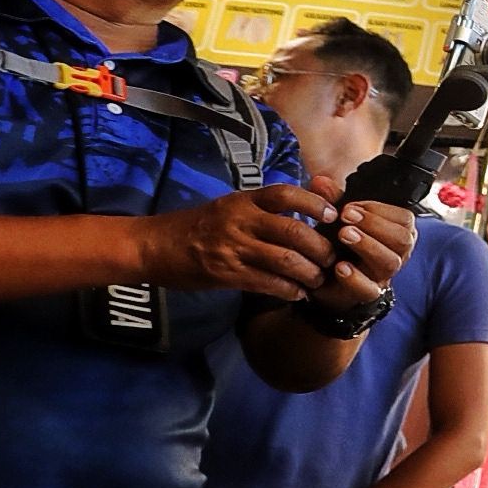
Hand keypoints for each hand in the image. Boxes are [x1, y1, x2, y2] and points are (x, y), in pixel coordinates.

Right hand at [133, 182, 338, 299]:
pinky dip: (289, 290)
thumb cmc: (196, 226)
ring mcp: (233, 248)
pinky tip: (298, 293)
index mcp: (242, 200)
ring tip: (318, 279)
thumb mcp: (228, 206)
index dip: (314, 203)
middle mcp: (240, 220)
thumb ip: (261, 208)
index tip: (333, 215)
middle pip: (293, 231)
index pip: (285, 194)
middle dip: (320, 247)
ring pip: (285, 260)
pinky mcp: (226, 274)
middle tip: (332, 258)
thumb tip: (303, 210)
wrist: (154, 246)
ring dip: (309, 272)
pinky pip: (267, 283)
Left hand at [306, 173, 416, 308]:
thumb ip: (332, 200)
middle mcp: (396, 253)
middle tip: (346, 217)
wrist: (326, 281)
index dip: (379, 210)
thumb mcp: (338, 219)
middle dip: (374, 224)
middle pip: (403, 238)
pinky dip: (355, 277)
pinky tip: (340, 266)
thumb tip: (320, 181)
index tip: (350, 206)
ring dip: (367, 245)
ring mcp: (383, 275)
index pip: (405, 218)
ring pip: (390, 261)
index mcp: (396, 232)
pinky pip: (370, 289)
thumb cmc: (340, 245)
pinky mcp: (367, 294)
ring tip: (343, 235)